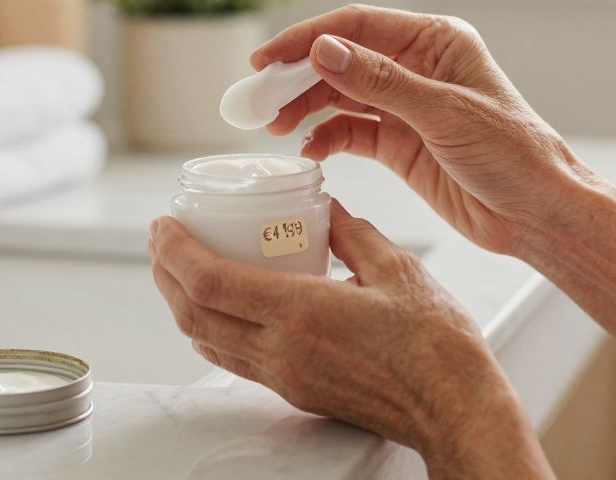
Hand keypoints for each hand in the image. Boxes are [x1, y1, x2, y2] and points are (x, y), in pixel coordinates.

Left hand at [149, 203, 551, 477]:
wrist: (454, 407)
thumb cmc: (436, 343)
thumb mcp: (396, 267)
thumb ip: (352, 233)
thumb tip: (325, 208)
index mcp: (301, 312)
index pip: (210, 283)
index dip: (174, 252)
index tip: (162, 225)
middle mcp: (282, 350)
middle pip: (193, 315)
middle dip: (165, 275)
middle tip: (160, 241)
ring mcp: (286, 377)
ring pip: (208, 342)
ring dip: (182, 305)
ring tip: (178, 270)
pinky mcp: (295, 392)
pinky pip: (234, 360)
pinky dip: (211, 331)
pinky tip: (220, 309)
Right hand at [253, 3, 606, 256]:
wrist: (539, 214)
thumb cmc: (513, 155)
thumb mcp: (444, 114)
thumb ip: (380, 82)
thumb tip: (323, 50)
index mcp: (435, 42)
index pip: (357, 26)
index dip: (307, 39)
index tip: (267, 58)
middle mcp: (417, 68)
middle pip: (341, 60)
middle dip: (297, 77)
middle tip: (257, 98)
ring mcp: (406, 106)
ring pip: (340, 96)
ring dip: (305, 109)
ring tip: (274, 127)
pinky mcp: (400, 144)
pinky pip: (350, 132)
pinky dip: (325, 139)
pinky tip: (309, 152)